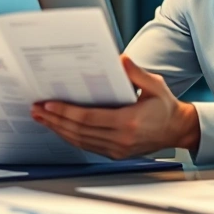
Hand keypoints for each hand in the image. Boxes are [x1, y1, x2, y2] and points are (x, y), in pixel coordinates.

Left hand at [31, 55, 199, 158]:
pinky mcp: (115, 153)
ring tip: (41, 118)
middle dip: (55, 120)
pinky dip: (70, 136)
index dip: (66, 112)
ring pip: (80, 141)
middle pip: (79, 131)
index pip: (89, 118)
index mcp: (129, 122)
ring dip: (58, 129)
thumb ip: (136, 73)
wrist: (177, 130)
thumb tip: (120, 60)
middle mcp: (121, 139)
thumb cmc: (165, 106)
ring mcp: (117, 149)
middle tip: (36, 110)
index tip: (48, 104)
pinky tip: (59, 127)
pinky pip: (87, 146)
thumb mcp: (155, 84)